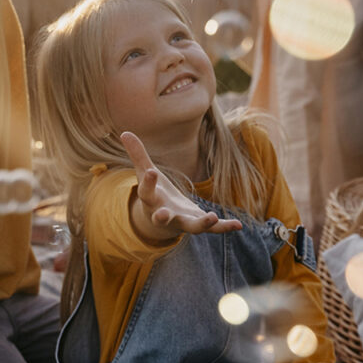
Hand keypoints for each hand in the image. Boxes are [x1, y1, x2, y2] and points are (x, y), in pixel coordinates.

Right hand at [121, 132, 241, 241]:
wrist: (161, 222)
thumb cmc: (154, 193)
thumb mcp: (145, 173)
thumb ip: (138, 155)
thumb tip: (124, 132)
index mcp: (151, 200)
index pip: (146, 192)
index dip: (148, 183)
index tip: (151, 172)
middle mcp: (165, 214)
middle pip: (162, 218)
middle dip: (162, 217)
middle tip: (163, 214)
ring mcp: (183, 222)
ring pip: (191, 227)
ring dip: (202, 224)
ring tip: (212, 216)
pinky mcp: (198, 224)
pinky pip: (213, 229)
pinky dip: (224, 227)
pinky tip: (238, 225)